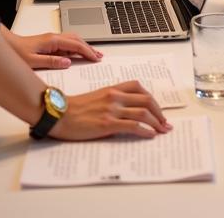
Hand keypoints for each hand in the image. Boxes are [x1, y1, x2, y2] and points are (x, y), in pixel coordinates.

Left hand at [6, 31, 102, 69]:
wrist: (7, 45)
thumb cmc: (16, 52)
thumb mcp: (33, 62)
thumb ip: (51, 62)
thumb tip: (68, 62)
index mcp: (52, 41)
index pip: (75, 45)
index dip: (87, 52)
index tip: (96, 58)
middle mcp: (54, 38)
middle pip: (77, 40)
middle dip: (89, 48)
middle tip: (99, 56)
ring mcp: (52, 40)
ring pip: (73, 41)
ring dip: (84, 47)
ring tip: (92, 54)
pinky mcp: (49, 44)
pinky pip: (67, 45)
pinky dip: (76, 49)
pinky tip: (77, 55)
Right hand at [51, 81, 171, 140]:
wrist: (58, 114)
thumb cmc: (74, 108)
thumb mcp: (96, 98)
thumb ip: (111, 100)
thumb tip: (125, 111)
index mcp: (112, 89)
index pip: (139, 87)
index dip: (151, 98)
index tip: (157, 109)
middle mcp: (115, 97)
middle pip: (146, 99)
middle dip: (159, 112)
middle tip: (164, 122)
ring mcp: (112, 109)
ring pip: (143, 112)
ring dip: (156, 122)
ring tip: (162, 130)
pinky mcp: (107, 123)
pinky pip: (133, 126)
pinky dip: (145, 130)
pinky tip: (150, 135)